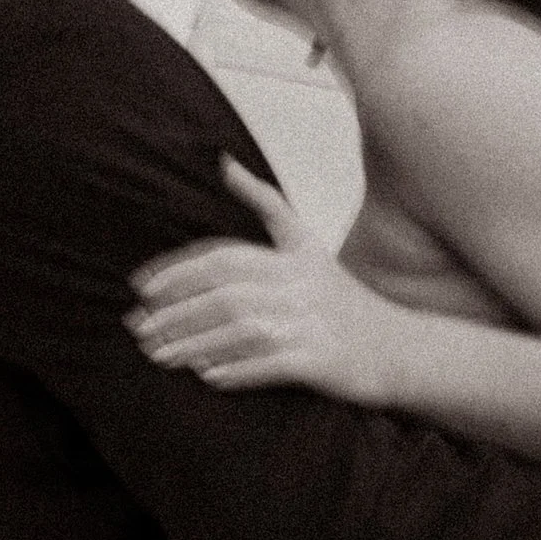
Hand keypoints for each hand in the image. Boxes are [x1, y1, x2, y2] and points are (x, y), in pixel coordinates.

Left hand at [130, 160, 405, 402]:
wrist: (401, 347)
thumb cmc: (342, 300)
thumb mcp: (306, 243)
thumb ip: (265, 203)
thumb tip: (223, 161)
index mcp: (291, 256)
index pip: (222, 258)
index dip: (178, 272)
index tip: (140, 289)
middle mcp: (300, 285)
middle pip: (225, 294)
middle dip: (176, 312)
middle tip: (139, 330)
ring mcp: (312, 323)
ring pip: (241, 329)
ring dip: (195, 343)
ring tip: (160, 357)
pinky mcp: (322, 360)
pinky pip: (271, 364)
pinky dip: (238, 370)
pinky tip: (208, 378)